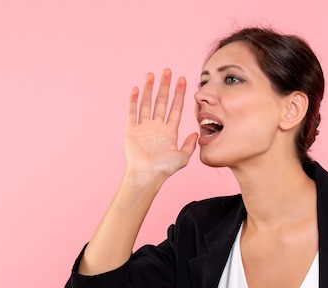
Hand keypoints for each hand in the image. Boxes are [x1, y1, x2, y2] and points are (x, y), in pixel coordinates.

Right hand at [124, 69, 197, 184]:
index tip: (183, 80)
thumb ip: (189, 145)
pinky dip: (134, 101)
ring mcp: (144, 127)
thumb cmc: (163, 170)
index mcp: (169, 131)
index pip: (176, 108)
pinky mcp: (131, 130)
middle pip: (161, 102)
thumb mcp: (182, 158)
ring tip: (152, 74)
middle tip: (168, 71)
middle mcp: (157, 127)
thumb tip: (196, 133)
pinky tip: (137, 89)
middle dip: (165, 86)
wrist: (145, 176)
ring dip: (150, 89)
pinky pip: (132, 112)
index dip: (180, 94)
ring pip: (147, 103)